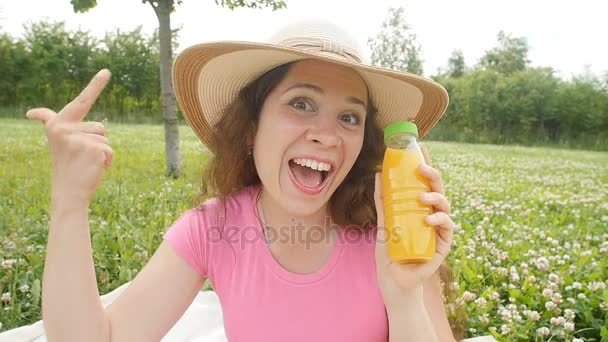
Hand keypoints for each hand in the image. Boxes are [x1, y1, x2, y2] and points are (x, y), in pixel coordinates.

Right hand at [26, 69, 112, 202]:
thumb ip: (54, 124)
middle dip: (97, 141)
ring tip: (86, 163)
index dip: (96, 85)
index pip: (79, 102)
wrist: (68, 191)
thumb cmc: (68, 166)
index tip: (107, 71)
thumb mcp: (61, 141)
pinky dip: (107, 160)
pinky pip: (110, 149)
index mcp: (58, 124)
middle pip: (100, 127)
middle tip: (82, 156)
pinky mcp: (92, 148)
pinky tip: (94, 167)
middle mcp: (64, 128)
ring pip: (105, 139)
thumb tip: (32, 113)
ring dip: (102, 152)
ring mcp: (78, 137)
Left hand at [374, 145, 454, 308]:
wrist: (393, 279)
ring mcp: (439, 229)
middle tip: (422, 168)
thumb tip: (378, 174)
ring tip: (423, 198)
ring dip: (436, 198)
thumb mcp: (384, 221)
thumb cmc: (391, 250)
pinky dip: (440, 220)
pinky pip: (447, 228)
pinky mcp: (443, 244)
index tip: (422, 148)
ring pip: (445, 207)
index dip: (426, 164)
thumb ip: (382, 200)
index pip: (426, 182)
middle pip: (438, 190)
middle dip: (433, 176)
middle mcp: (432, 215)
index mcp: (420, 207)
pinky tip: (429, 218)